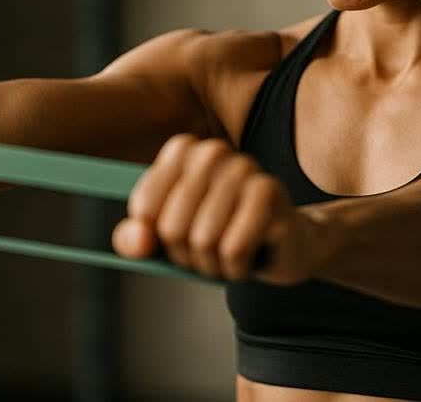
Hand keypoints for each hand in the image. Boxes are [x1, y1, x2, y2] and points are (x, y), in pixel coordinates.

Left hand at [111, 133, 323, 283]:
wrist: (283, 244)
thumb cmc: (219, 236)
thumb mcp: (168, 238)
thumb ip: (136, 238)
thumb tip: (138, 243)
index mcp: (183, 152)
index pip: (144, 209)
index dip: (156, 240)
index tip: (176, 238)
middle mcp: (213, 152)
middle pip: (172, 228)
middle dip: (186, 257)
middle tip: (207, 252)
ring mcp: (245, 169)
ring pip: (203, 241)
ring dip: (212, 265)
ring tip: (228, 255)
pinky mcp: (271, 193)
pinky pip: (233, 250)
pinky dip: (236, 268)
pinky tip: (250, 258)